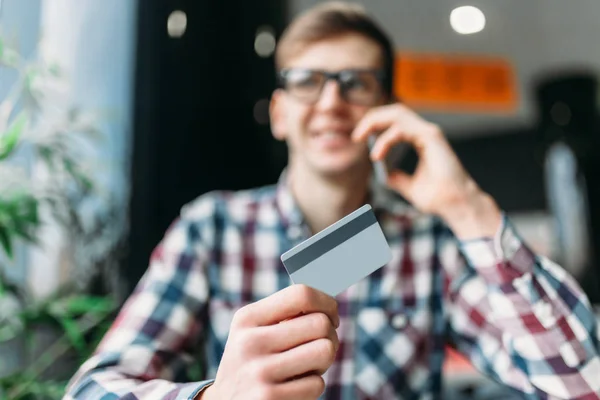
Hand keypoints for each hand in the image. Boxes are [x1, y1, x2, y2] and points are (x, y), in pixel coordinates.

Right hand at [201, 284, 338, 399]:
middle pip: (320, 324)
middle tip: (320, 346)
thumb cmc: (251, 363)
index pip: (300, 294)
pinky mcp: (269, 397)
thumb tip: (328, 304)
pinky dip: (312, 386)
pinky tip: (294, 387)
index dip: (326, 303)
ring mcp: (259, 371)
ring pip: (325, 351)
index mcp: (247, 318)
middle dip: (329, 336)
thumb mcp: (252, 332)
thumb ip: (284, 315)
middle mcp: (250, 342)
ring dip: (324, 361)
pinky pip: (317, 383)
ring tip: (307, 366)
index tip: (331, 315)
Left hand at [352, 103, 501, 237]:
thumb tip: (383, 174)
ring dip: (374, 122)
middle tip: (356, 135)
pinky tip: (377, 155)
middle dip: (371, 119)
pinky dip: (385, 140)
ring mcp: (429, 133)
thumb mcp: (409, 186)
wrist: (454, 206)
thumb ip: (396, 177)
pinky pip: (401, 129)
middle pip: (393, 111)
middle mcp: (426, 132)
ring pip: (397, 113)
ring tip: (360, 138)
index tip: (358, 138)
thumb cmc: (438, 198)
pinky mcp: (432, 137)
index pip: (394, 121)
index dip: (374, 124)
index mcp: (421, 140)